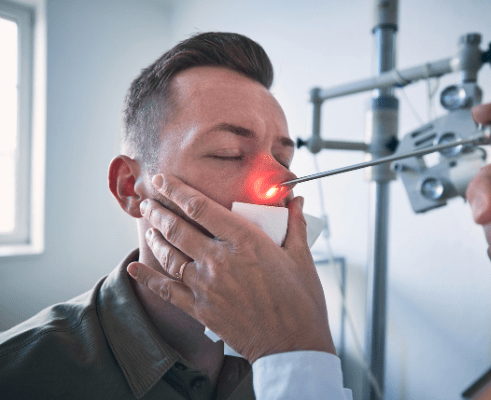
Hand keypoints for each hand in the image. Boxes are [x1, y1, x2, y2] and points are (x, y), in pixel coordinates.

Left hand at [127, 174, 334, 362]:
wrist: (293, 345)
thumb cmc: (301, 301)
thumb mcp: (301, 258)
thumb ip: (295, 225)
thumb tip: (297, 201)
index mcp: (245, 241)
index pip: (200, 207)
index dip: (177, 190)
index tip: (164, 180)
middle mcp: (219, 260)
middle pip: (178, 228)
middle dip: (159, 210)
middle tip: (149, 200)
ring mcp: (206, 286)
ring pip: (169, 255)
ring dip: (155, 237)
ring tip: (148, 226)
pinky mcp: (200, 310)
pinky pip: (165, 290)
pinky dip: (147, 277)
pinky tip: (134, 267)